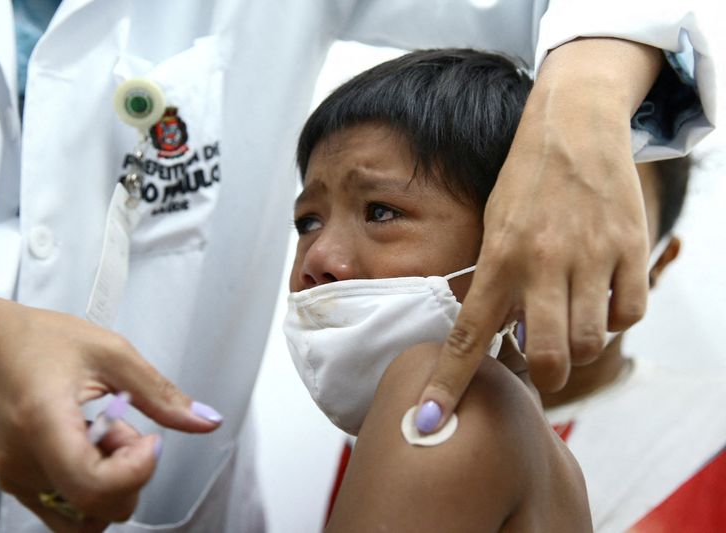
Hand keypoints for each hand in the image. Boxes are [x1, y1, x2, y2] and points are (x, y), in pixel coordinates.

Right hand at [0, 293, 221, 528]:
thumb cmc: (38, 341)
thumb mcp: (112, 352)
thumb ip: (161, 393)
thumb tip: (204, 420)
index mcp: (43, 422)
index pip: (92, 486)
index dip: (136, 471)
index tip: (150, 440)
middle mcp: (23, 462)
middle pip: (95, 509)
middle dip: (129, 475)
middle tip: (128, 429)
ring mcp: (17, 479)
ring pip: (85, 515)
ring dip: (112, 480)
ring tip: (106, 433)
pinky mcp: (19, 484)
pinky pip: (69, 506)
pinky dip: (93, 481)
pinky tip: (91, 443)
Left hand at [414, 38, 662, 432]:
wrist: (574, 126)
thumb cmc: (525, 182)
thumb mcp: (493, 227)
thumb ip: (495, 282)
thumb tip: (498, 337)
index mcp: (498, 257)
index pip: (467, 335)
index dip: (448, 384)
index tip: (429, 422)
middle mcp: (542, 261)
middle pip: (546, 355)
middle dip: (543, 376)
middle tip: (539, 366)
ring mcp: (590, 256)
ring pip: (589, 340)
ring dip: (579, 347)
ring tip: (570, 324)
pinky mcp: (630, 248)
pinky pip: (628, 312)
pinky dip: (615, 318)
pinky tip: (601, 298)